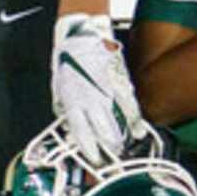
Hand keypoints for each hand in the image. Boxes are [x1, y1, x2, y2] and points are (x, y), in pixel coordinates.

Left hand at [51, 13, 145, 165]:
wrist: (81, 35)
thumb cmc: (67, 58)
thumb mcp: (59, 88)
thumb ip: (65, 108)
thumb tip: (69, 123)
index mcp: (73, 103)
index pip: (82, 134)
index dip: (89, 150)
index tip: (93, 160)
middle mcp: (91, 101)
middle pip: (104, 133)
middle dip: (108, 148)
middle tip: (111, 157)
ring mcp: (108, 93)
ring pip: (118, 123)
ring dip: (122, 138)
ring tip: (124, 147)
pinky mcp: (121, 83)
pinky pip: (130, 107)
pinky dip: (134, 120)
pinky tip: (137, 130)